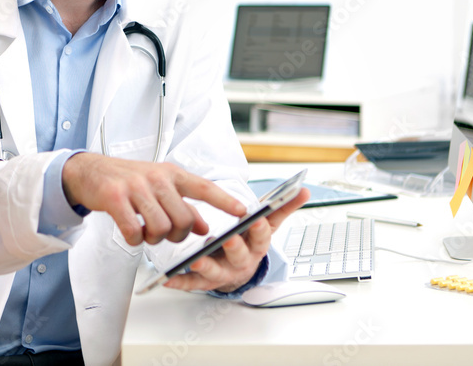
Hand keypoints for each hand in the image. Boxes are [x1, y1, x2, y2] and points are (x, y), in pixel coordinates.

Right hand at [61, 153, 246, 245]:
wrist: (88, 171)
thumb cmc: (127, 180)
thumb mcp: (159, 187)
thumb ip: (183, 204)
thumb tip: (205, 226)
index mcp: (171, 173)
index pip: (204, 187)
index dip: (224, 200)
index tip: (243, 212)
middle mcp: (157, 178)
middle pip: (183, 220)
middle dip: (177, 235)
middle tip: (164, 232)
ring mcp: (136, 187)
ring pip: (161, 228)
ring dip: (154, 239)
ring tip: (145, 231)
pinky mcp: (116, 197)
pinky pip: (135, 232)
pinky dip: (135, 240)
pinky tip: (130, 232)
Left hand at [164, 187, 310, 292]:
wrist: (238, 268)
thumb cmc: (250, 241)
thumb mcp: (268, 224)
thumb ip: (283, 207)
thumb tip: (304, 189)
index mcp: (256, 245)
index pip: (261, 237)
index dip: (259, 230)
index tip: (255, 220)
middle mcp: (240, 261)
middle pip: (239, 256)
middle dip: (234, 247)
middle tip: (228, 238)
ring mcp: (222, 272)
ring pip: (216, 272)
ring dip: (206, 266)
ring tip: (196, 260)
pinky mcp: (204, 281)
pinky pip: (192, 283)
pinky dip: (181, 281)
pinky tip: (169, 279)